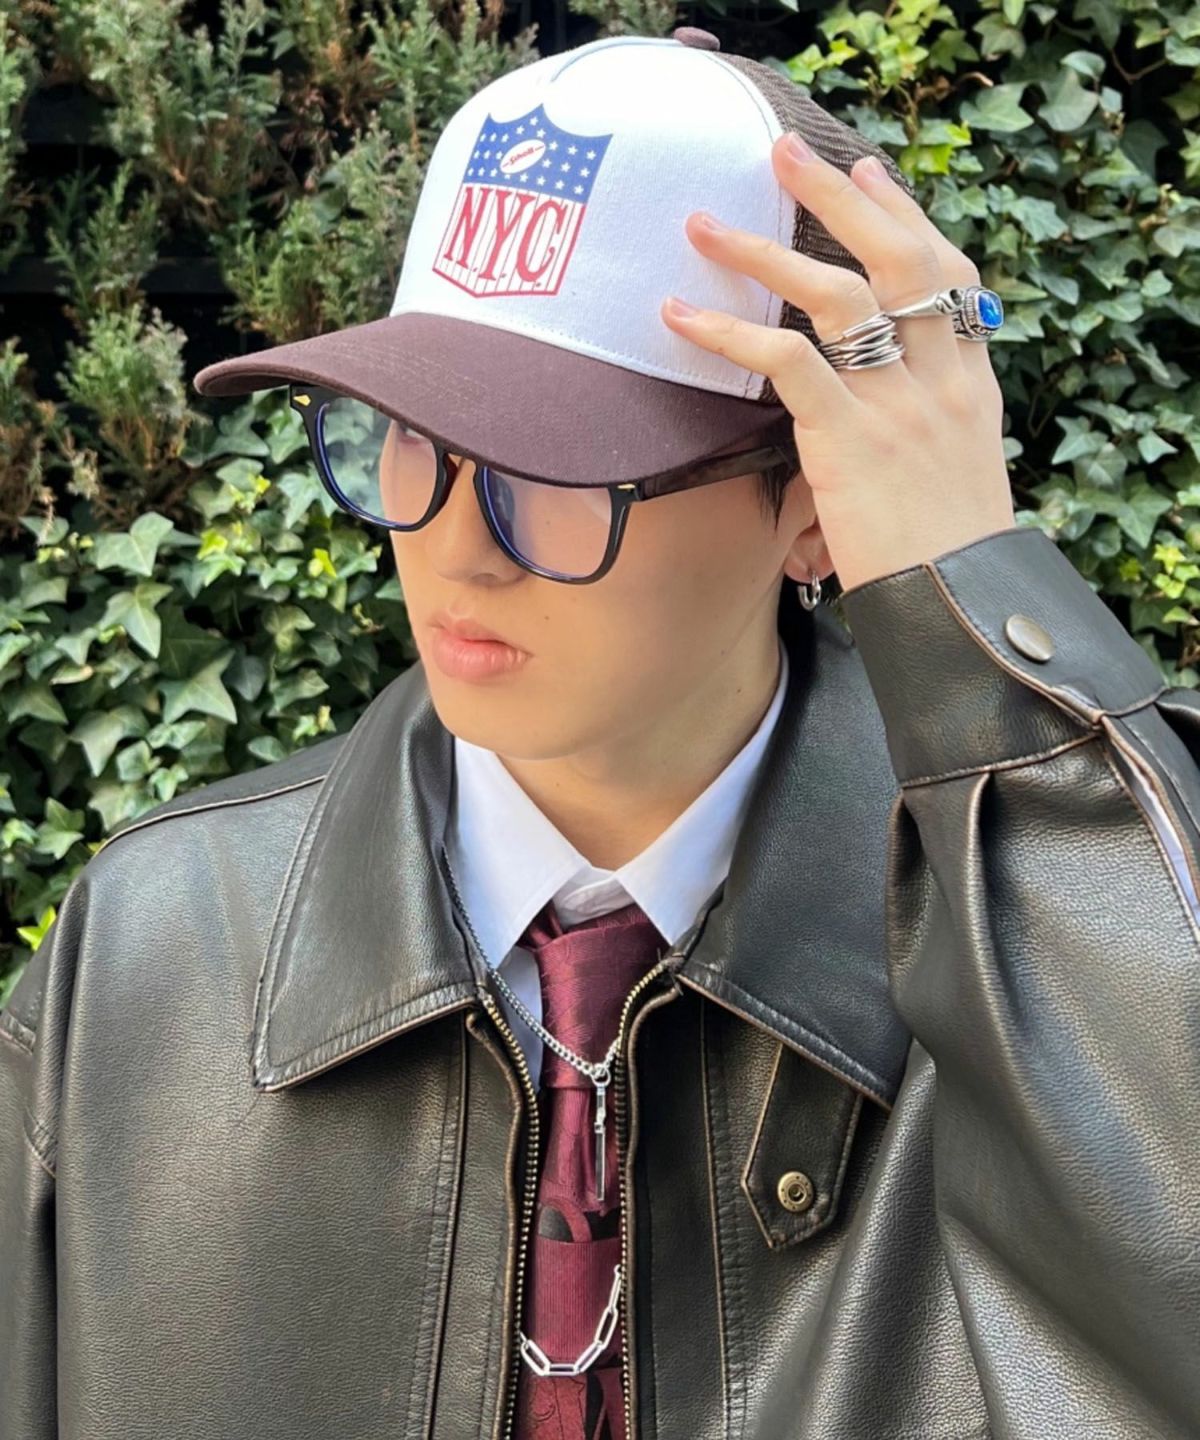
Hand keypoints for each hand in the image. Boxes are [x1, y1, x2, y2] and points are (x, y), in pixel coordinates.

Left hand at [659, 133, 1016, 593]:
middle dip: (838, 198)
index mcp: (971, 383)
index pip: (949, 276)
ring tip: (704, 225)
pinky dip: (730, 332)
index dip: (908, 219)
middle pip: (896, 257)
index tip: (871, 177)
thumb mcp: (954, 477)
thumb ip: (920, 430)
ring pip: (836, 294)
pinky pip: (786, 361)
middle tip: (785, 153)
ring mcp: (896, 402)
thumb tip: (862, 418)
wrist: (958, 603)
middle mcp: (940, 378)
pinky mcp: (849, 436)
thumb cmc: (949, 556)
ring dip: (764, 251)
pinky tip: (681, 317)